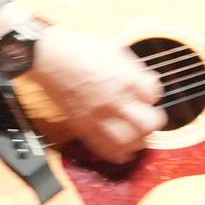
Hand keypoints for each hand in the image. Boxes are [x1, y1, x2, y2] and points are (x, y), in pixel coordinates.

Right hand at [23, 26, 164, 161]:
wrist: (50, 58)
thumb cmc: (81, 50)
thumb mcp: (116, 51)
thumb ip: (134, 71)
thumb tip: (145, 84)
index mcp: (127, 79)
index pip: (154, 95)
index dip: (152, 96)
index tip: (146, 96)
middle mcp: (116, 100)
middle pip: (148, 123)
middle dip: (153, 122)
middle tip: (150, 120)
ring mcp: (99, 116)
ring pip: (128, 141)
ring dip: (139, 141)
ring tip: (139, 138)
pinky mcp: (83, 126)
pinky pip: (104, 148)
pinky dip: (118, 154)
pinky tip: (124, 153)